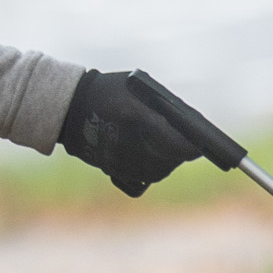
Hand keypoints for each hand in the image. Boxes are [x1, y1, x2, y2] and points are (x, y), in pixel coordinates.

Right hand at [59, 70, 214, 196]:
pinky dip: (144, 171)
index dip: (198, 143)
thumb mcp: (140, 91)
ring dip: (163, 157)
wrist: (69, 108)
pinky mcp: (116, 174)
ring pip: (160, 171)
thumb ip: (168, 111)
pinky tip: (137, 155)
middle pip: (176, 160)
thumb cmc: (108, 92)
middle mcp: (140, 154)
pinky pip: (142, 181)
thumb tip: (195, 130)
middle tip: (172, 132)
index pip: (189, 148)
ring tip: (151, 139)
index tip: (203, 139)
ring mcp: (127, 168)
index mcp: (149, 129)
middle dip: (178, 147)